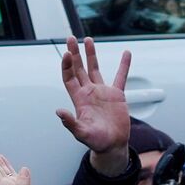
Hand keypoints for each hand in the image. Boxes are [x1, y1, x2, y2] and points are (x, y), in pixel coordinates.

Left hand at [54, 37, 131, 173]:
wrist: (113, 145)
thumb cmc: (96, 141)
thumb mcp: (81, 133)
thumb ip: (71, 122)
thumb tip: (59, 111)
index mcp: (79, 99)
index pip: (70, 77)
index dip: (67, 65)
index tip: (67, 53)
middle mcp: (89, 92)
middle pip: (79, 68)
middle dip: (74, 53)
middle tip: (71, 38)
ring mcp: (102, 92)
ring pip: (94, 68)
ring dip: (91, 54)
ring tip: (88, 39)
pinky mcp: (116, 95)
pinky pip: (120, 77)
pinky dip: (124, 65)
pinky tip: (126, 54)